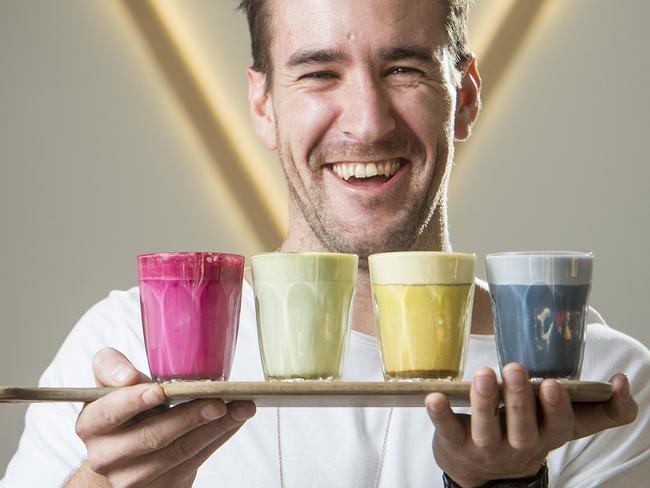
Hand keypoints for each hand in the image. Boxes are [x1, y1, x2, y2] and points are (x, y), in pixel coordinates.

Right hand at [69, 347, 254, 487]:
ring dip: (215, 429)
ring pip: (179, 452)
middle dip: (189, 417)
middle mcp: (107, 456)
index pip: (109, 412)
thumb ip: (112, 368)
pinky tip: (234, 421)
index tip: (159, 391)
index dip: (133, 401)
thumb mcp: (109, 384)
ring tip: (240, 408)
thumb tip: (129, 377)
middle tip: (218, 400)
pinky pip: (194, 463)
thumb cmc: (122, 411)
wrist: (122, 455)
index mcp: (92, 425)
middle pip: (152, 436)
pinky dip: (217, 439)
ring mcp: (133, 478)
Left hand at [425, 363, 637, 486]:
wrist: (486, 473)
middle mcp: (518, 445)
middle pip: (522, 426)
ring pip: (486, 428)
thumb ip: (603, 409)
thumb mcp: (566, 426)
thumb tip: (622, 382)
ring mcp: (485, 447)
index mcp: (546, 436)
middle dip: (519, 398)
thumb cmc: (528, 433)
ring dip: (484, 401)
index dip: (556, 407)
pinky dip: (441, 414)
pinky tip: (435, 397)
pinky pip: (448, 430)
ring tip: (483, 375)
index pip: (557, 425)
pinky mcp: (455, 444)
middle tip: (515, 368)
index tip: (553, 384)